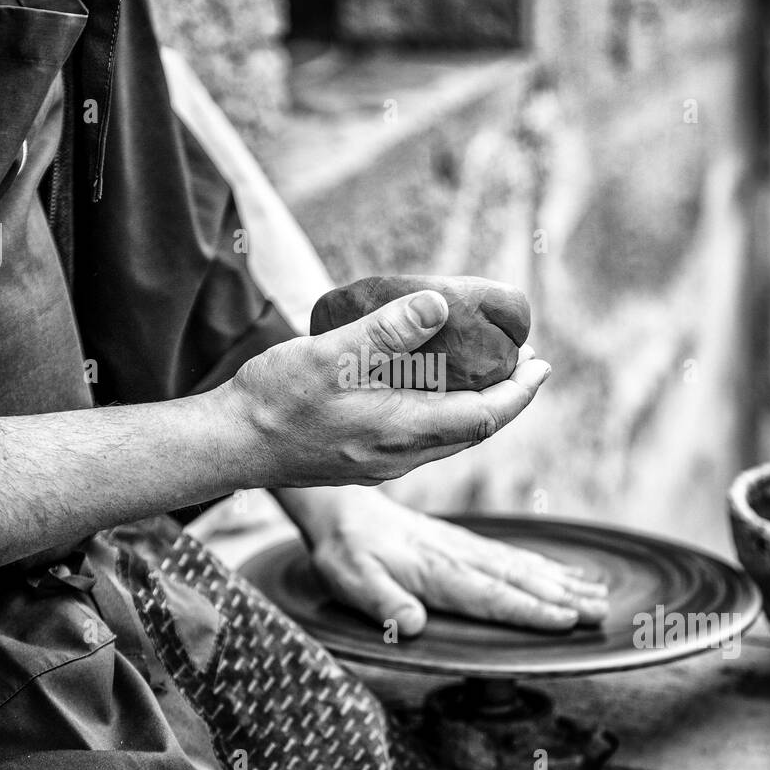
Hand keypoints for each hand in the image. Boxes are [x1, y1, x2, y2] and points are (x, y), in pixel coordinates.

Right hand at [223, 290, 550, 489]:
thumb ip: (386, 331)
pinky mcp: (362, 461)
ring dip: (476, 406)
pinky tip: (431, 386)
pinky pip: (422, 439)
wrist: (228, 446)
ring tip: (487, 369)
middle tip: (524, 360)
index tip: (542, 363)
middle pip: (474, 431)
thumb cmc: (273, 400)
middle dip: (506, 397)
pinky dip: (443, 412)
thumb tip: (441, 305)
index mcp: (400, 433)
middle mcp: (399, 457)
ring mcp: (380, 464)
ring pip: (448, 438)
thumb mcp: (328, 354)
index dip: (519, 392)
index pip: (484, 417)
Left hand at [277, 487, 608, 633]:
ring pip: (523, 567)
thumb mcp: (352, 581)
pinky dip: (545, 566)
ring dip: (564, 582)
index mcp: (437, 572)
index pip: (491, 595)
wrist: (344, 511)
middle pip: (519, 580)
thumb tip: (411, 625)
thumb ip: (383, 603)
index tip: (566, 620)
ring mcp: (467, 549)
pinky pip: (513, 556)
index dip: (529, 610)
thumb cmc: (348, 553)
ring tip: (601, 595)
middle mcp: (460, 558)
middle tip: (602, 612)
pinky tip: (568, 576)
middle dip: (564, 597)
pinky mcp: (467, 544)